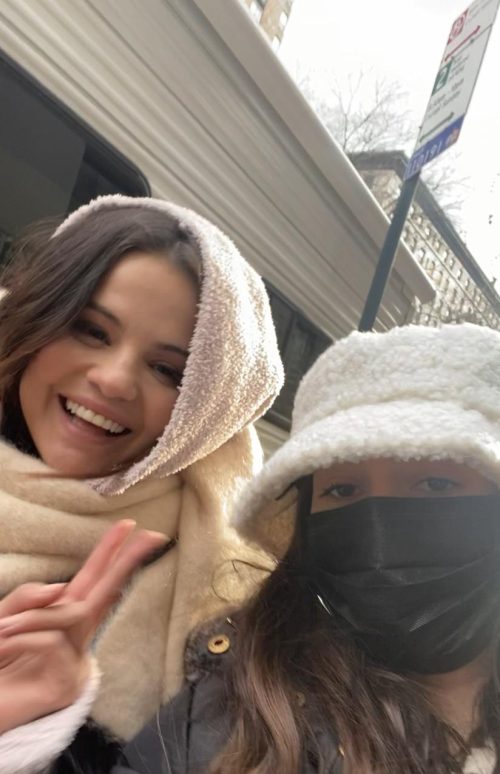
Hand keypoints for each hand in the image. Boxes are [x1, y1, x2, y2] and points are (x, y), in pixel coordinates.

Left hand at [0, 520, 165, 732]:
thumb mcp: (4, 619)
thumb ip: (28, 598)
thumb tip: (61, 586)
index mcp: (60, 619)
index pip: (91, 579)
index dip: (110, 552)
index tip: (130, 525)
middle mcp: (75, 638)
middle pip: (108, 591)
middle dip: (127, 561)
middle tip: (153, 536)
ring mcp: (75, 662)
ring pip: (73, 615)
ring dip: (32, 618)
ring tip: (0, 632)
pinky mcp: (66, 685)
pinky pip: (52, 642)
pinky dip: (22, 640)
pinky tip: (2, 648)